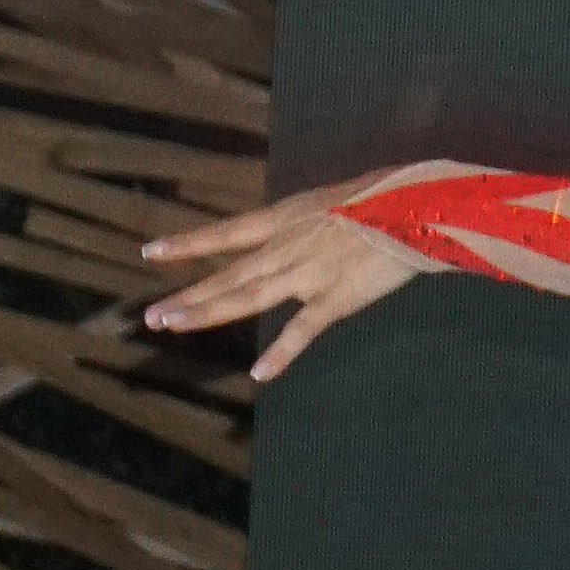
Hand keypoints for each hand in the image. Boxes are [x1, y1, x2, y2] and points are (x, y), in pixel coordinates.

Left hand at [142, 167, 449, 383]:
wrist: (417, 206)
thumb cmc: (386, 195)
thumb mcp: (337, 199)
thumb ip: (314, 224)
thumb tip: (305, 234)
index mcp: (287, 219)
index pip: (227, 233)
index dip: (189, 244)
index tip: (151, 252)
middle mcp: (287, 247)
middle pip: (228, 275)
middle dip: (188, 296)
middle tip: (151, 316)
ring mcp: (307, 274)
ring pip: (247, 297)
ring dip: (207, 313)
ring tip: (172, 326)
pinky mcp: (335, 298)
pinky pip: (303, 330)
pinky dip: (281, 353)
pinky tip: (259, 373)